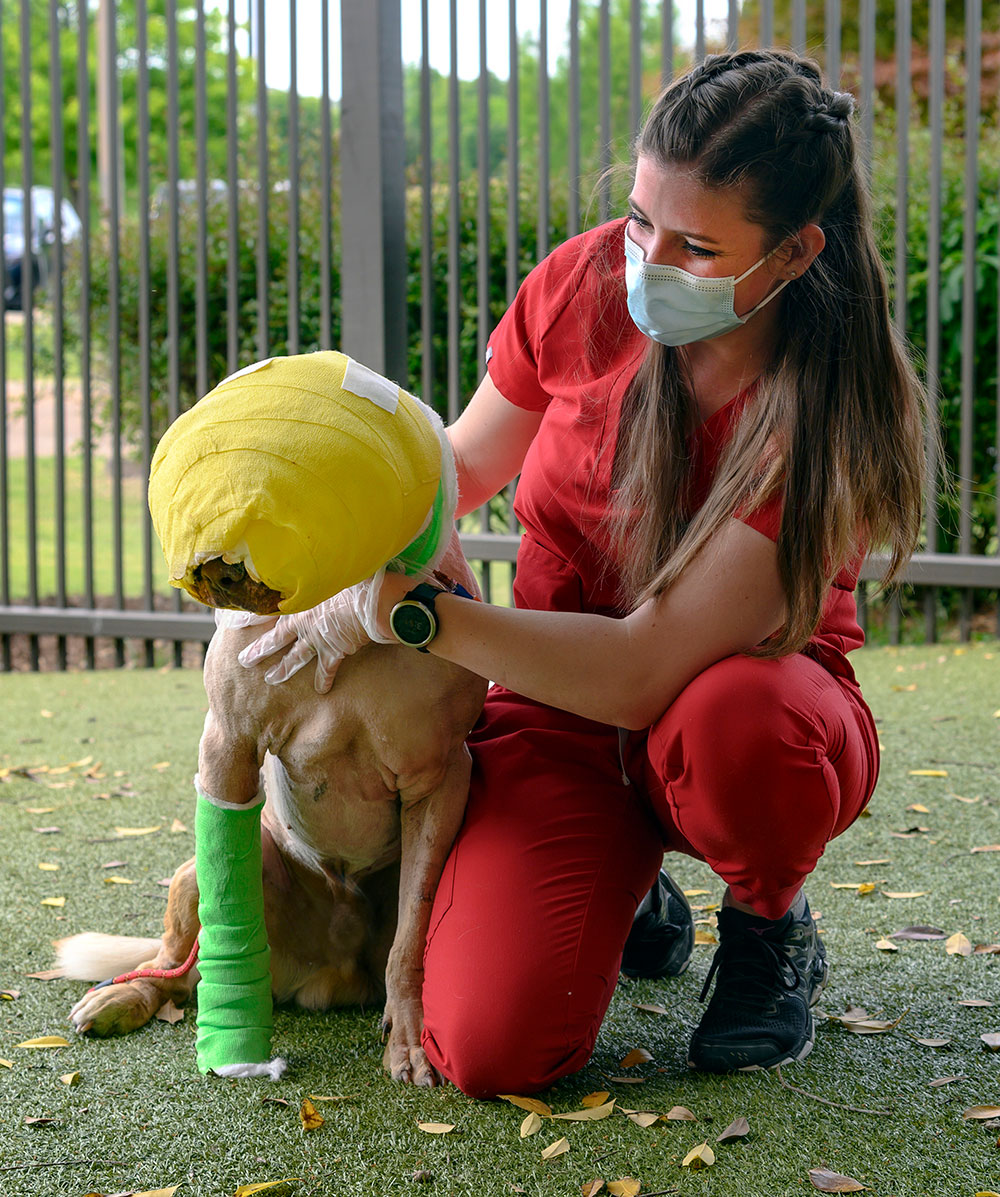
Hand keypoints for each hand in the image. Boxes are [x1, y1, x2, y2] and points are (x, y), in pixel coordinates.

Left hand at [237, 570, 392, 691]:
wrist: (371, 602)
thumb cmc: (351, 579)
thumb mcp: (330, 569)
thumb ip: (319, 568)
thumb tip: (316, 553)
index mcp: (300, 601)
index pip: (267, 610)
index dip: (249, 616)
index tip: (231, 621)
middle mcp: (304, 622)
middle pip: (275, 639)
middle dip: (258, 650)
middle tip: (243, 661)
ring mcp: (318, 639)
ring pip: (295, 658)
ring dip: (283, 670)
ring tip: (271, 679)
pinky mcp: (335, 651)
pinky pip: (327, 669)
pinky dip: (324, 679)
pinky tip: (322, 690)